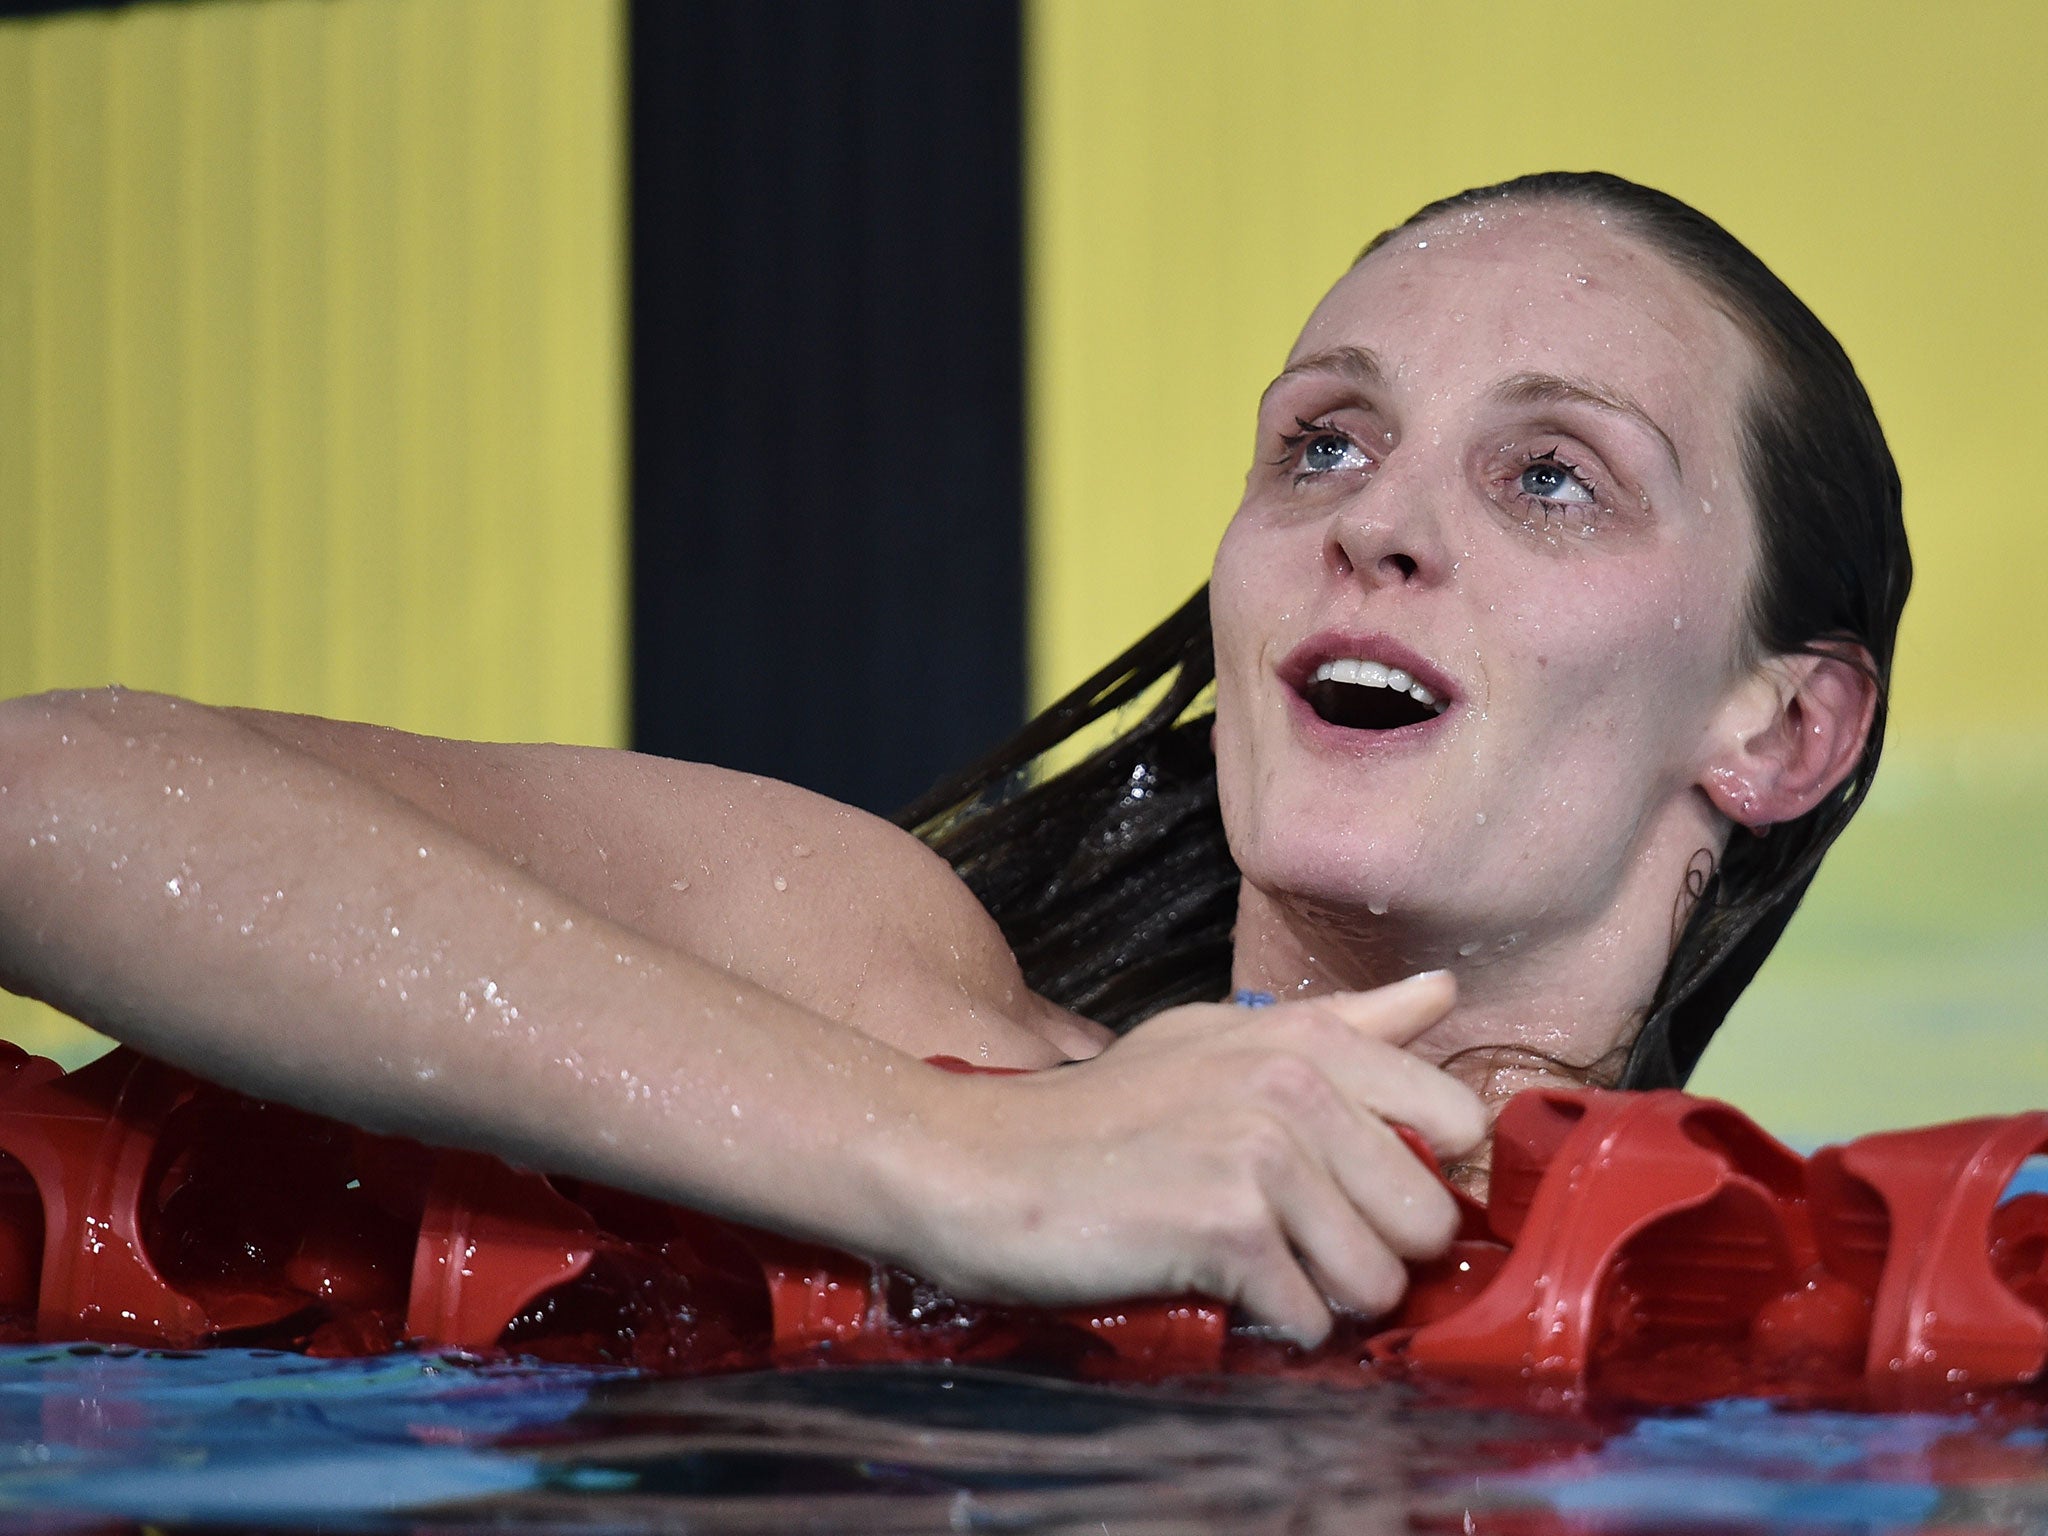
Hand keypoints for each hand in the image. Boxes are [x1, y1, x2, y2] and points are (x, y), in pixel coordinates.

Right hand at [886, 971, 1485, 1345]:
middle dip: (1374, 1252)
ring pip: (1378, 1281)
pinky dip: (1270, 1326)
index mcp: (1306, 1036)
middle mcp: (1294, 1082)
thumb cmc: (1101, 1116)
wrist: (978, 1167)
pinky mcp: (1226, 1225)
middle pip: (1428, 1218)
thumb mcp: (1218, 1041)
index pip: (1460, 1119)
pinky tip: (1218, 1290)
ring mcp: (1262, 1151)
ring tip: (1252, 1266)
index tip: (1360, 1191)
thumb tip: (1445, 991)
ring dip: (1322, 1299)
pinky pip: (1311, 1318)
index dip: (1420, 1175)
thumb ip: (1345, 1024)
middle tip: (1292, 1241)